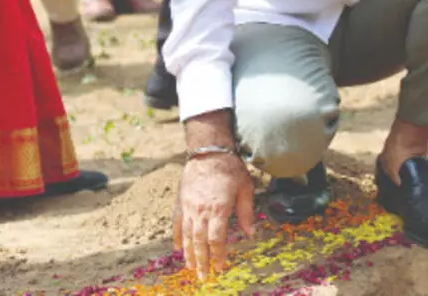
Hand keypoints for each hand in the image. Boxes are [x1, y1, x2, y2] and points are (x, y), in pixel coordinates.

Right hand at [174, 153, 254, 279]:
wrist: (209, 152)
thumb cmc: (231, 169)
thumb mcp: (246, 188)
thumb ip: (246, 212)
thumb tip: (251, 233)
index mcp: (218, 209)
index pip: (216, 239)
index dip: (218, 255)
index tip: (220, 267)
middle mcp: (201, 211)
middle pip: (199, 242)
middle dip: (202, 261)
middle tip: (204, 276)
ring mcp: (188, 208)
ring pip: (187, 236)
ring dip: (189, 254)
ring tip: (191, 268)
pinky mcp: (180, 203)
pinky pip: (177, 224)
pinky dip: (177, 237)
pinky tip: (177, 249)